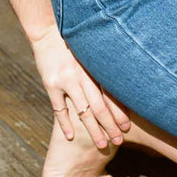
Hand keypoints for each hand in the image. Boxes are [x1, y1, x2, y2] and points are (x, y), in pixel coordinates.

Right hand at [30, 24, 130, 149]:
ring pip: (83, 112)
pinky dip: (65, 124)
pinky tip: (71, 137)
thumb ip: (101, 68)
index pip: (110, 95)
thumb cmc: (73, 43)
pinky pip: (59, 109)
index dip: (120, 112)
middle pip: (100, 107)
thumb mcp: (91, 52)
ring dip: (93, 131)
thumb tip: (120, 84)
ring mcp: (65, 80)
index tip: (128, 127)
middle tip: (119, 141)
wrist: (48, 31)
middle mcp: (82, 75)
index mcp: (94, 67)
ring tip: (102, 145)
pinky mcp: (50, 84)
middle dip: (111, 126)